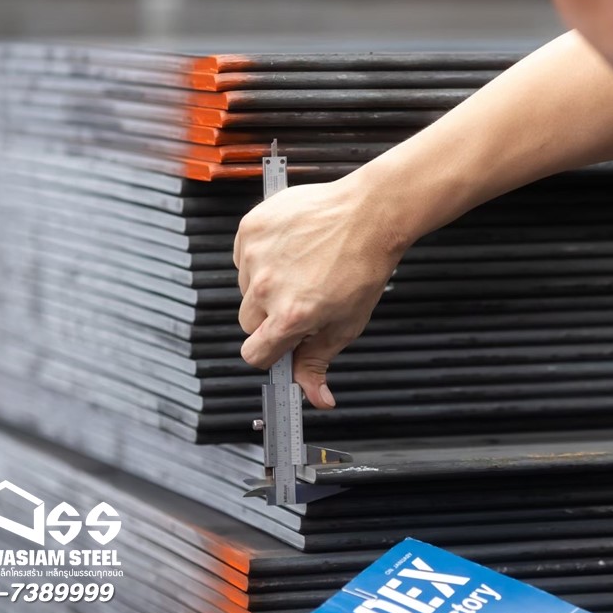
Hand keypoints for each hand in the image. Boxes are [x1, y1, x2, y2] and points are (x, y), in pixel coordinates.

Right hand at [233, 172, 403, 408]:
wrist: (368, 213)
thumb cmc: (363, 266)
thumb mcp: (347, 323)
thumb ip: (320, 362)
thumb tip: (317, 398)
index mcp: (289, 316)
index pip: (254, 354)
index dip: (269, 352)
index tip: (280, 343)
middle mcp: (266, 288)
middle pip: (248, 321)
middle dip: (269, 316)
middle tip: (299, 297)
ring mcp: (255, 256)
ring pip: (245, 286)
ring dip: (265, 283)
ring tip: (299, 266)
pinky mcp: (251, 228)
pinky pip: (244, 255)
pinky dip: (261, 255)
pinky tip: (290, 247)